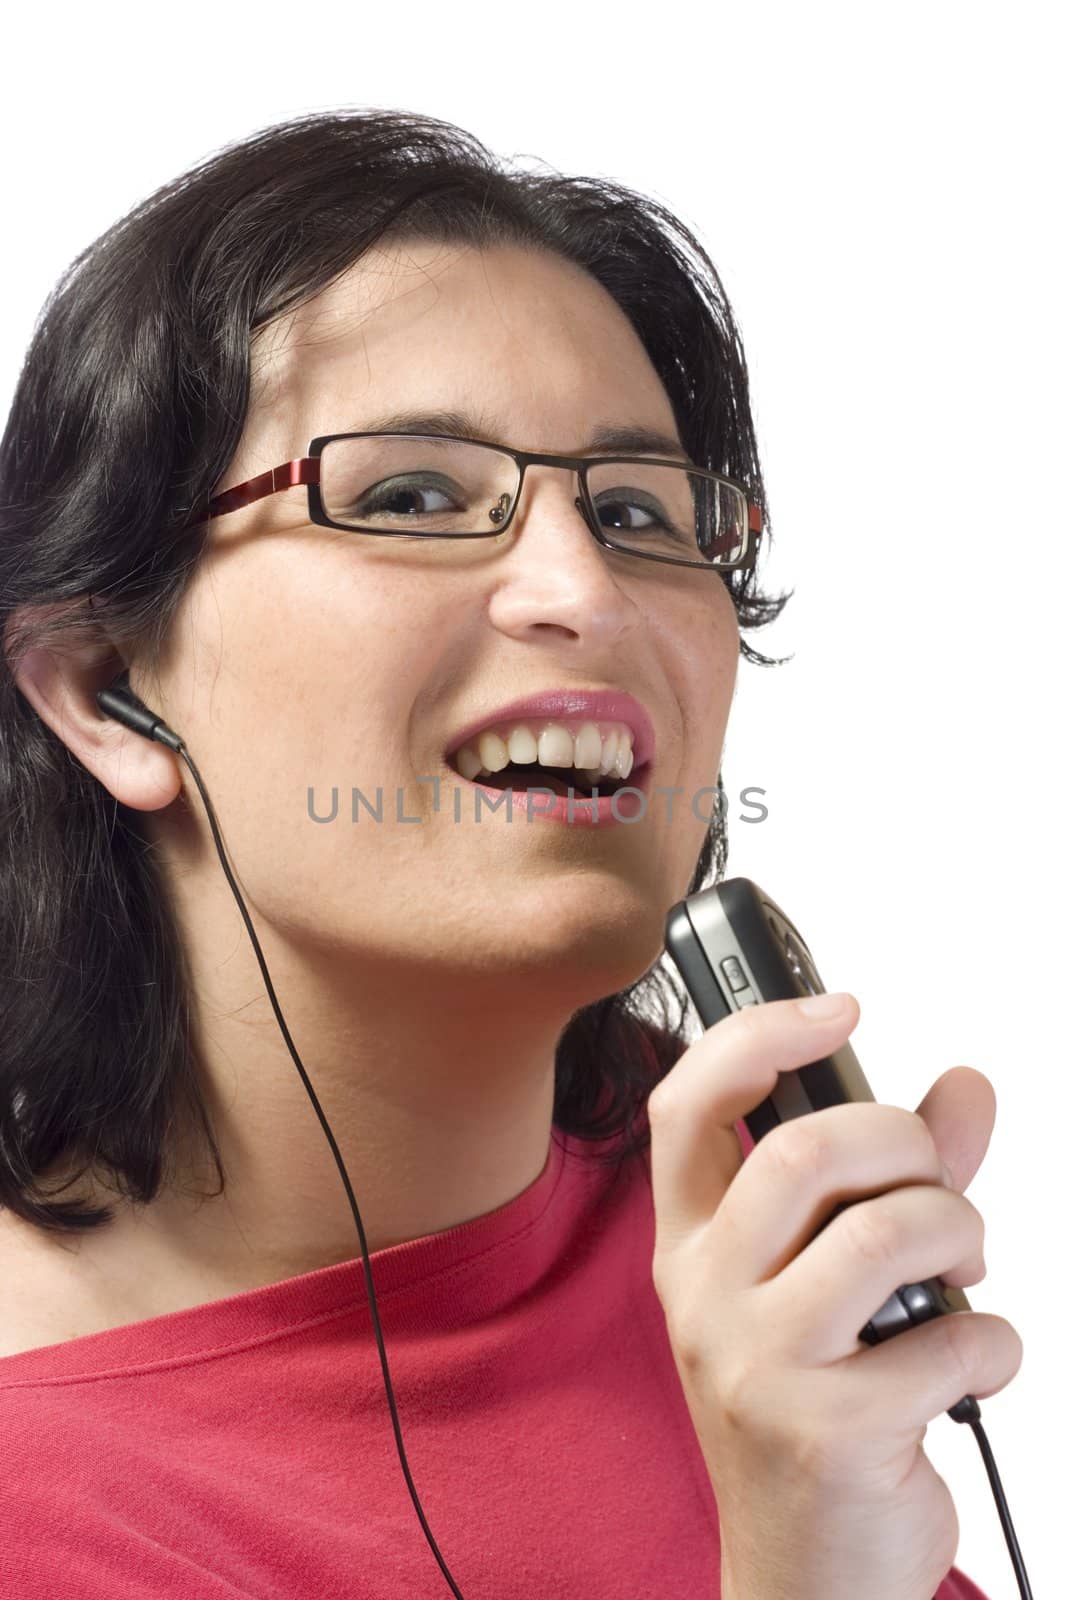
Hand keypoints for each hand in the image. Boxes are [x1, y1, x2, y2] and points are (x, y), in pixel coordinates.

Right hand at [647, 993, 1023, 1599]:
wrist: (805, 1578)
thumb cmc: (811, 1415)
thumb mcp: (829, 1291)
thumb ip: (898, 1179)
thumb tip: (967, 1088)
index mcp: (693, 1246)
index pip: (688, 1106)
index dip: (759, 1037)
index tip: (837, 1009)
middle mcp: (705, 1295)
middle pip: (805, 1150)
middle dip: (908, 1147)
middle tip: (939, 1189)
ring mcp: (757, 1363)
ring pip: (883, 1230)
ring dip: (958, 1233)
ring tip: (966, 1270)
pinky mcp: (826, 1428)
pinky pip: (952, 1339)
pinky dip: (997, 1342)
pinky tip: (976, 1365)